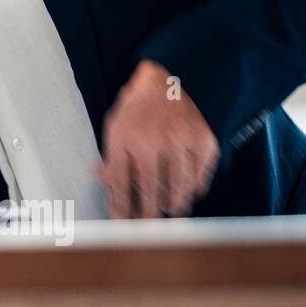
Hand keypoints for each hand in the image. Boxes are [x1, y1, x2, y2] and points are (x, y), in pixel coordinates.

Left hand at [96, 60, 218, 217]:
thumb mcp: (116, 124)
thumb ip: (110, 153)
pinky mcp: (204, 143)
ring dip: (172, 205)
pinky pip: (199, 178)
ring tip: (169, 211)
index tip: (122, 223)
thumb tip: (101, 178)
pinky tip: (188, 193)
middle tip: (147, 229)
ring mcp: (180, 143)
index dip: (120, 206)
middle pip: (148, 191)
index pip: (119, 182)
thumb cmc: (141, 105)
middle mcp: (152, 142)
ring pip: (177, 189)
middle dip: (147, 215)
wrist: (175, 76)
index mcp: (124, 137)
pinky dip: (193, 189)